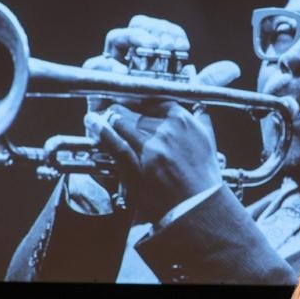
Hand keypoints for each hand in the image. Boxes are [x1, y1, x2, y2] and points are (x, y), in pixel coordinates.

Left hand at [85, 16, 239, 223]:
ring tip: (98, 118)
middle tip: (111, 111)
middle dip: (120, 110)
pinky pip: (115, 143)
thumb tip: (197, 91)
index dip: (137, 99)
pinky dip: (101, 131)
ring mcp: (152, 148)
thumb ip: (199, 113)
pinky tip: (93, 124)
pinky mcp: (138, 166)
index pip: (153, 97)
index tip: (129, 100)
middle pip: (132, 109)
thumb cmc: (203, 175)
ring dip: (108, 119)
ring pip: (120, 122)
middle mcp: (167, 129)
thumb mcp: (207, 138)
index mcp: (183, 120)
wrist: (198, 207)